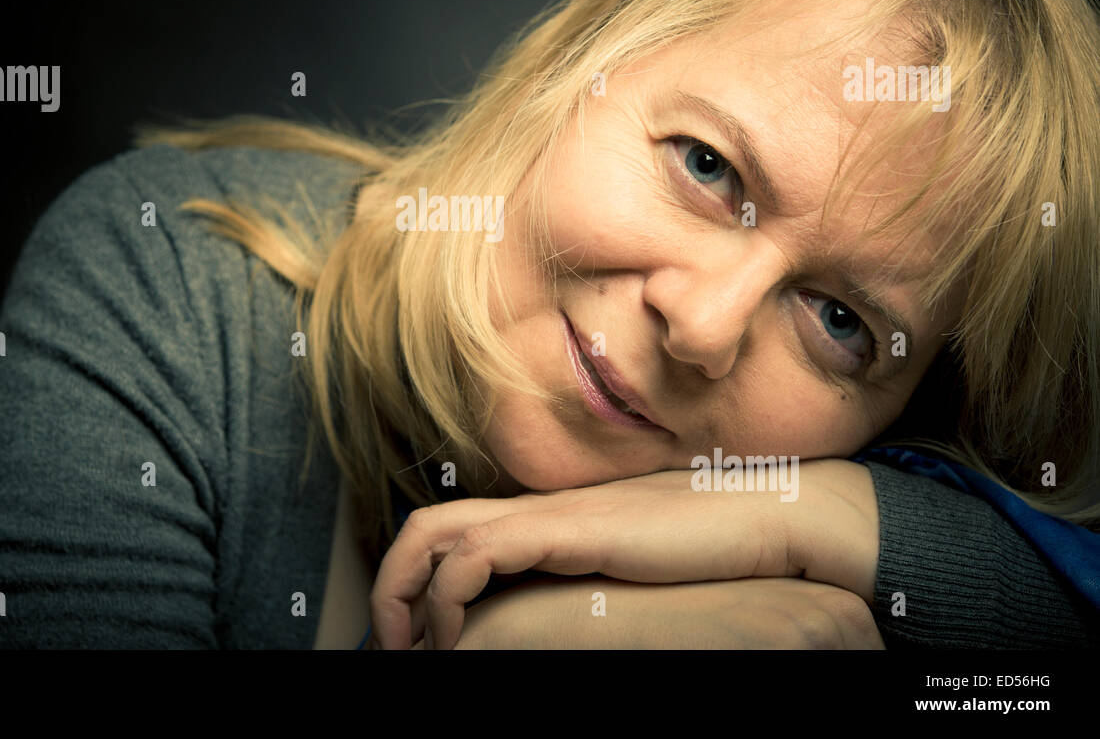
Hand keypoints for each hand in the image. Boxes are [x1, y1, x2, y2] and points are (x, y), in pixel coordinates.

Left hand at [369, 459, 878, 649]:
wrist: (766, 514)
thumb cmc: (708, 546)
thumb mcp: (629, 569)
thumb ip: (585, 581)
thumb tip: (566, 614)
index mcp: (547, 517)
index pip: (455, 530)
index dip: (419, 580)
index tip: (417, 638)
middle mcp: (536, 509)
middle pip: (428, 525)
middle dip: (391, 586)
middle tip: (392, 644)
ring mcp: (549, 514)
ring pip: (433, 532)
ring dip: (404, 594)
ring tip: (412, 649)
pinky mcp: (568, 529)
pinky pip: (477, 553)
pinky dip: (448, 595)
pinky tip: (459, 641)